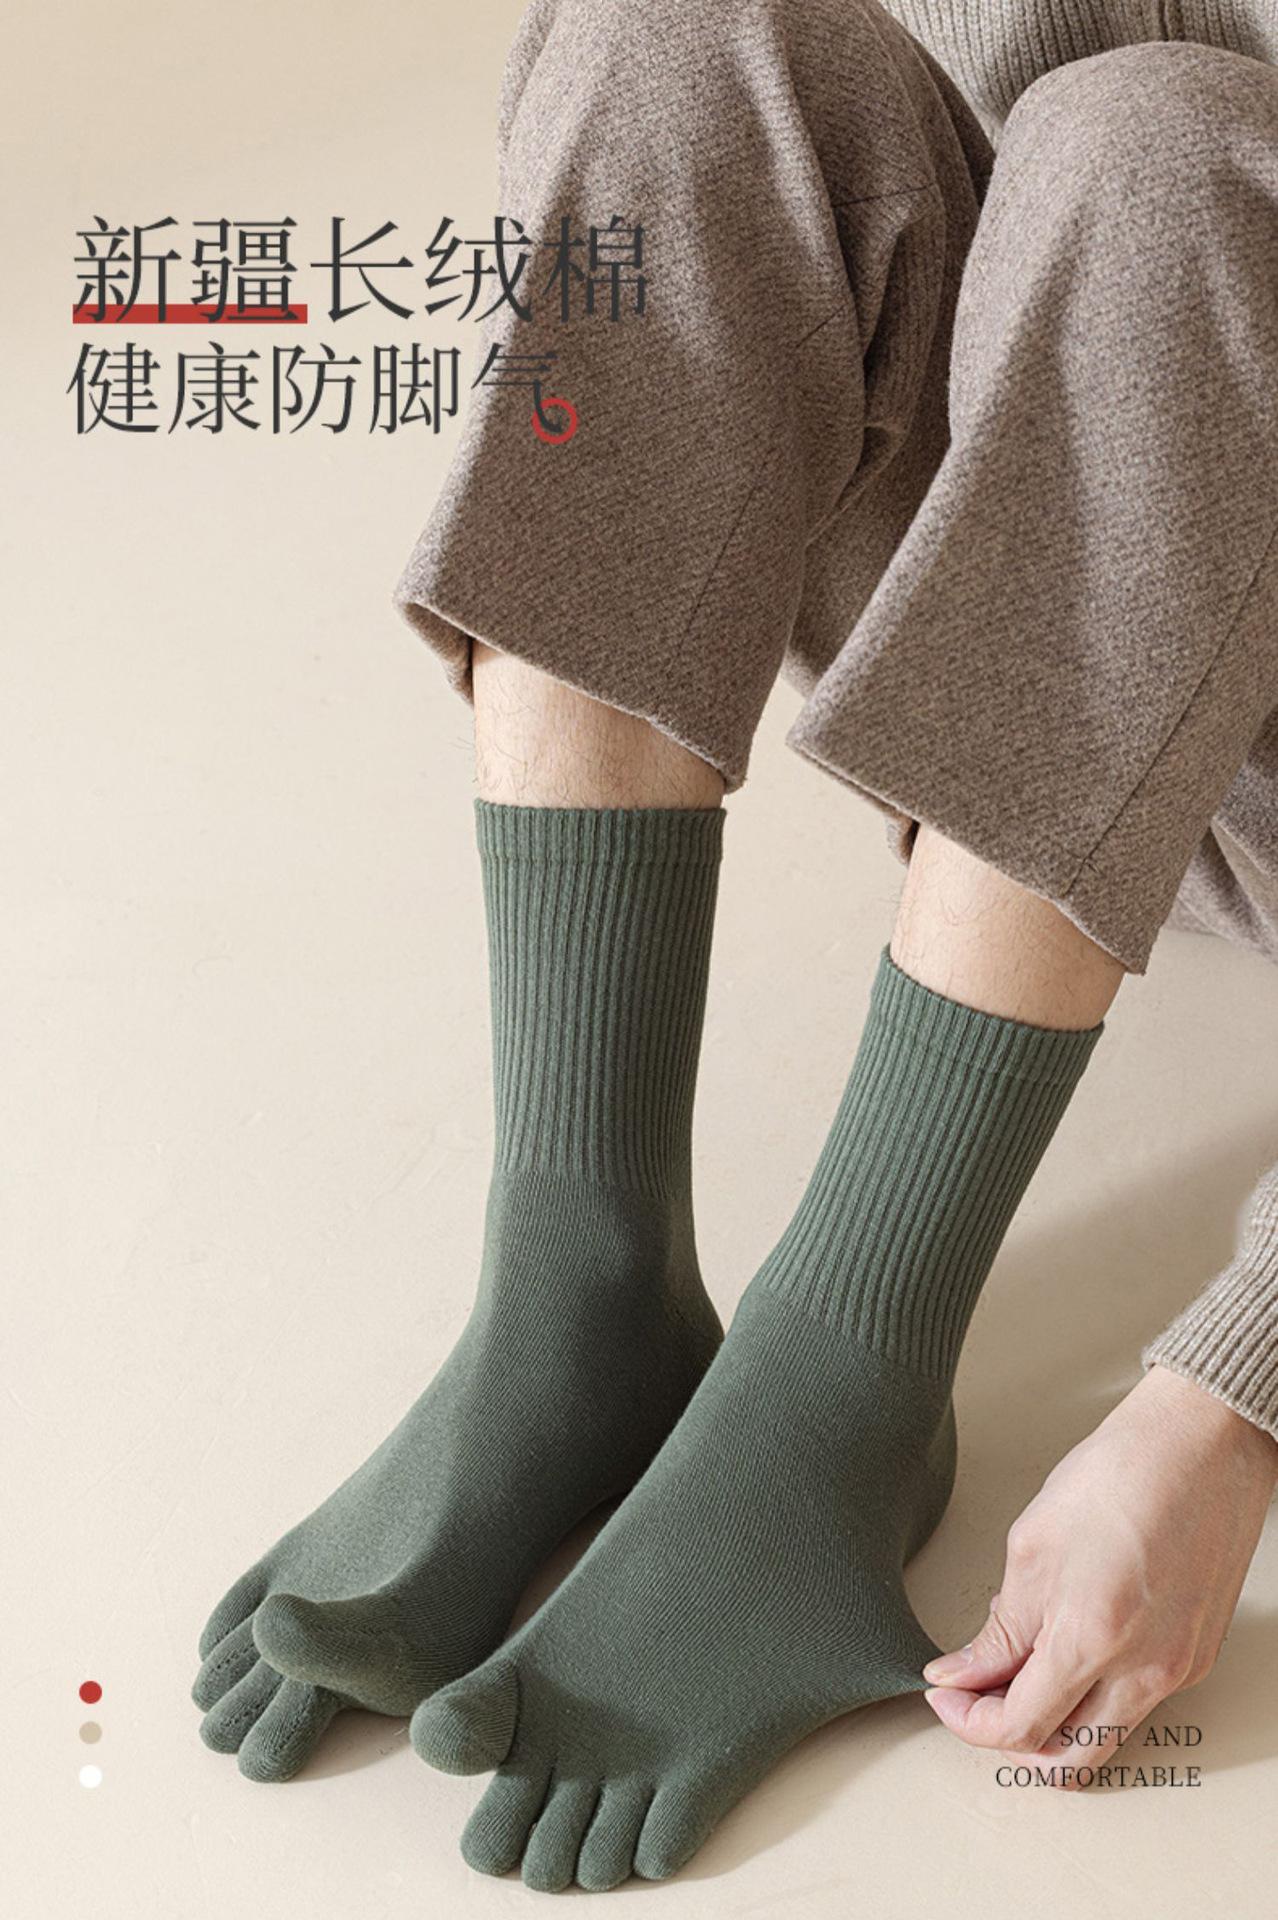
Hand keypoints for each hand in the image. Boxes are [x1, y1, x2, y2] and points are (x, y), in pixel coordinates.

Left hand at [921, 1364, 1277, 1784]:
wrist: (1198, 1443)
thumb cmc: (1120, 1475)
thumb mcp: (1031, 1548)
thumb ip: (999, 1630)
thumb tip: (964, 1671)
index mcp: (1092, 1640)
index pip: (1020, 1728)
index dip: (970, 1722)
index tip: (946, 1696)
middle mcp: (1145, 1670)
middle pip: (1069, 1758)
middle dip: (1012, 1741)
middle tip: (976, 1700)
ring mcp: (1178, 1668)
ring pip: (1105, 1735)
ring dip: (1054, 1720)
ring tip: (1016, 1667)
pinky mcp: (1197, 1655)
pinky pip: (1136, 1701)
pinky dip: (1093, 1691)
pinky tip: (1067, 1645)